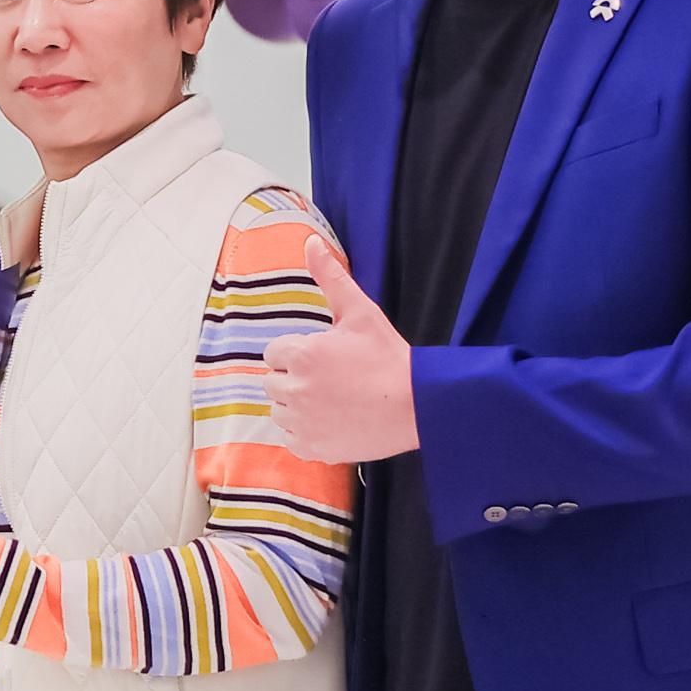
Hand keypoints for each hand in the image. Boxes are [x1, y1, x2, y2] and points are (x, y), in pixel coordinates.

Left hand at [265, 233, 417, 464]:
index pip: (275, 353)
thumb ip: (330, 277)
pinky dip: (305, 433)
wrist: (417, 405)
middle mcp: (295, 390)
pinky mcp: (313, 448)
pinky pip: (291, 439)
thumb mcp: (360, 312)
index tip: (324, 357)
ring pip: (280, 411)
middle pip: (273, 382)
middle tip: (331, 378)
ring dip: (296, 406)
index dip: (298, 352)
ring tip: (331, 400)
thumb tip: (310, 242)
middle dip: (294, 378)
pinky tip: (331, 421)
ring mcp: (303, 422)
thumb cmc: (389, 356)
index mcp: (300, 355)